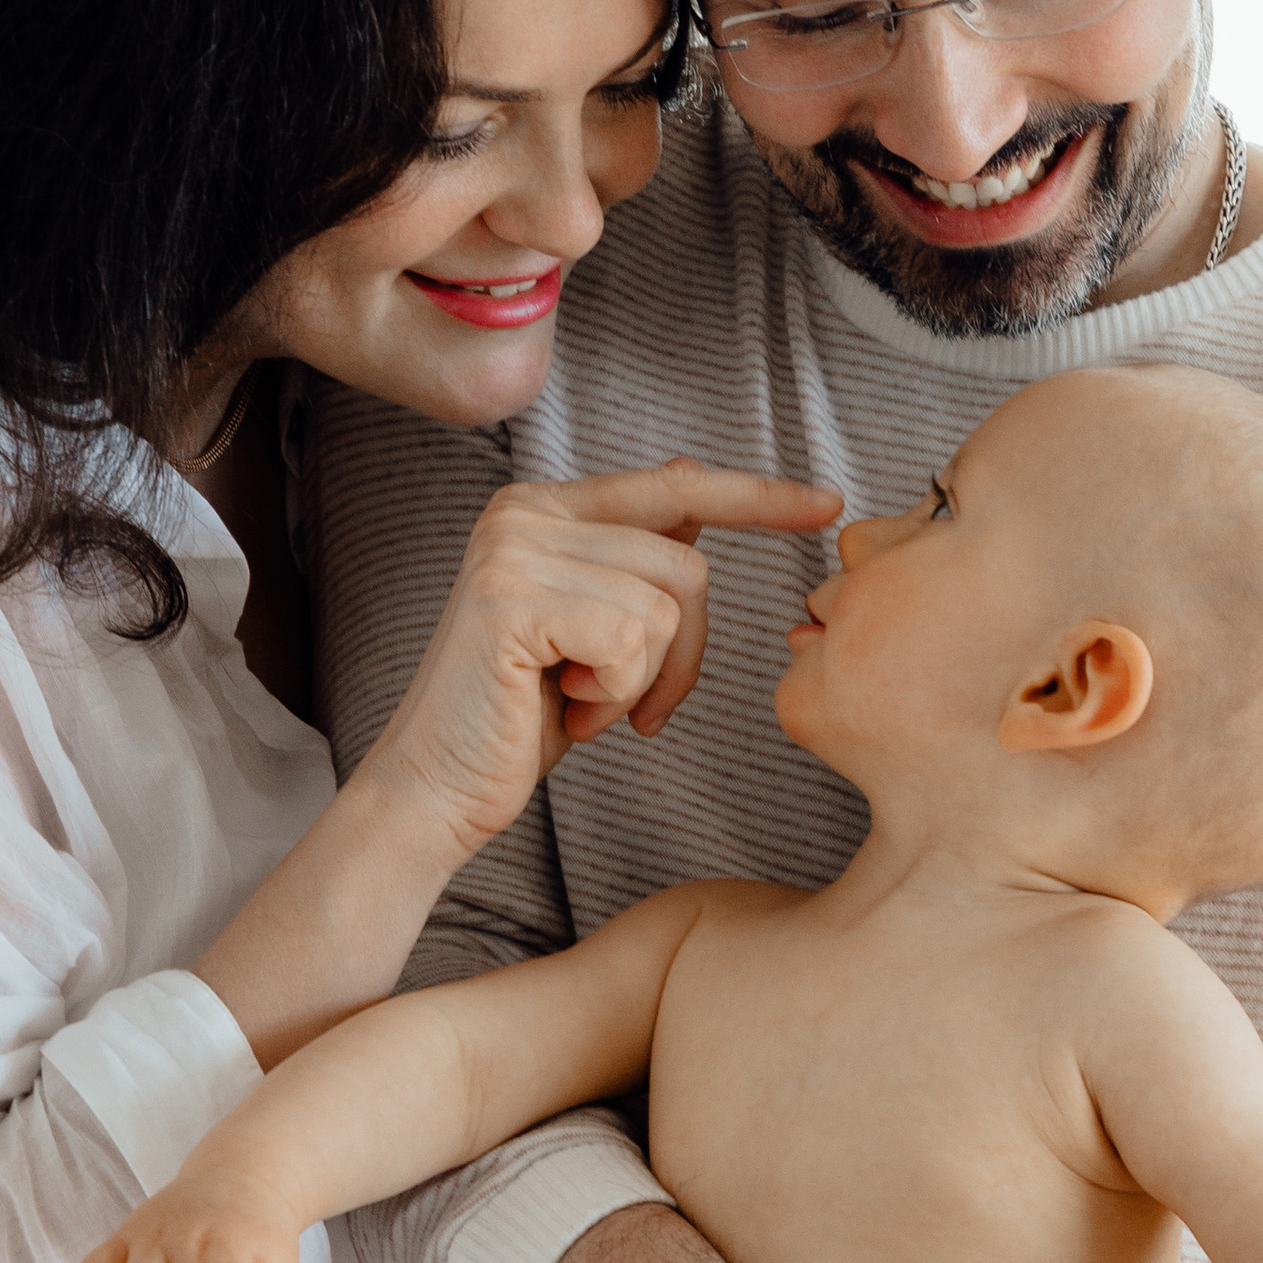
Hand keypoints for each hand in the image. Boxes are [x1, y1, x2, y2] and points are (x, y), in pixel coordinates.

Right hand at [365, 460, 839, 861]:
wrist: (436, 789)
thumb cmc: (518, 719)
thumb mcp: (592, 628)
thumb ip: (633, 556)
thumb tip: (688, 474)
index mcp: (544, 508)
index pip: (676, 486)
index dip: (758, 499)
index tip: (827, 505)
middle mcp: (523, 511)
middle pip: (687, 565)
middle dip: (683, 655)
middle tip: (628, 706)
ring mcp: (514, 550)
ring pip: (667, 607)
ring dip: (645, 681)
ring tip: (583, 703)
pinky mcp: (512, 599)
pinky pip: (631, 640)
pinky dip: (619, 693)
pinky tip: (567, 709)